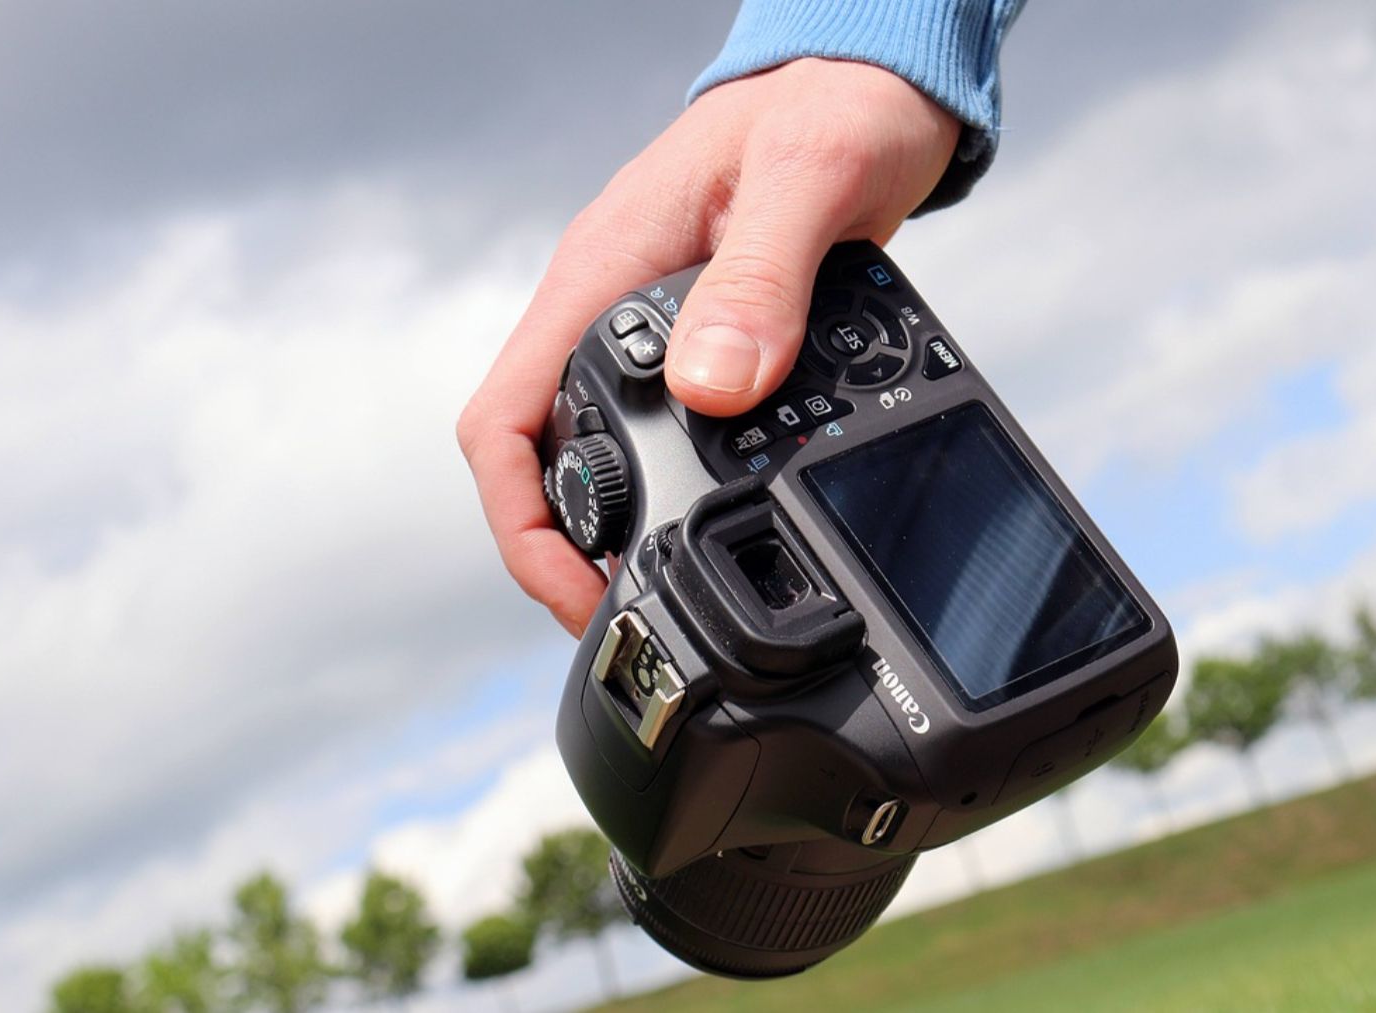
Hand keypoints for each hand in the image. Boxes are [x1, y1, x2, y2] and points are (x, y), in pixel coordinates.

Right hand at [458, 58, 959, 635]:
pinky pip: (662, 428)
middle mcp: (612, 304)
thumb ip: (761, 279)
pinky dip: (676, 485)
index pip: (504, 415)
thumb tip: (714, 390)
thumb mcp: (808, 180)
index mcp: (604, 270)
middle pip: (539, 452)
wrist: (871, 80)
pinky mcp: (703, 337)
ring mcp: (654, 325)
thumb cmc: (837, 106)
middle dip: (567, 549)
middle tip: (631, 617)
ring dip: (618, 524)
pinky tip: (721, 516)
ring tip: (671, 589)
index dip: (522, 521)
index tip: (578, 589)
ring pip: (597, 447)